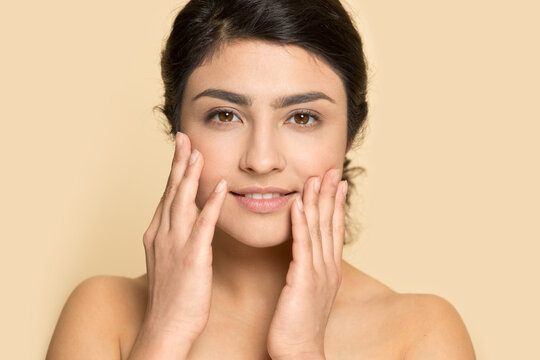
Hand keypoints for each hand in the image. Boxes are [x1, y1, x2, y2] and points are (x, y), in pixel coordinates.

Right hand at [140, 132, 226, 343]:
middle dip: (179, 162)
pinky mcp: (191, 258)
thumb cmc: (173, 295)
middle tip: (184, 137)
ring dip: (191, 175)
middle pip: (172, 191)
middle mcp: (162, 233)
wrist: (167, 326)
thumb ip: (177, 235)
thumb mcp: (170, 258)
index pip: (168, 194)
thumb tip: (188, 219)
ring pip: (182, 202)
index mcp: (158, 233)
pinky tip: (221, 187)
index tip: (182, 148)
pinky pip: (203, 226)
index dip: (175, 170)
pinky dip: (211, 204)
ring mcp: (175, 245)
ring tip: (198, 152)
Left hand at [267, 169, 346, 358]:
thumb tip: (307, 255)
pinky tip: (298, 204)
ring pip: (318, 230)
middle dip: (331, 195)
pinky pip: (302, 246)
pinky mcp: (303, 279)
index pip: (334, 230)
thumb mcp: (308, 292)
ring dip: (317, 202)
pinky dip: (300, 223)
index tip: (337, 182)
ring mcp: (318, 272)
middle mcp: (328, 267)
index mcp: (329, 269)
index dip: (336, 204)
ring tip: (316, 178)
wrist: (300, 352)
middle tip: (333, 169)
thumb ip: (309, 269)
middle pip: (331, 224)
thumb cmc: (299, 324)